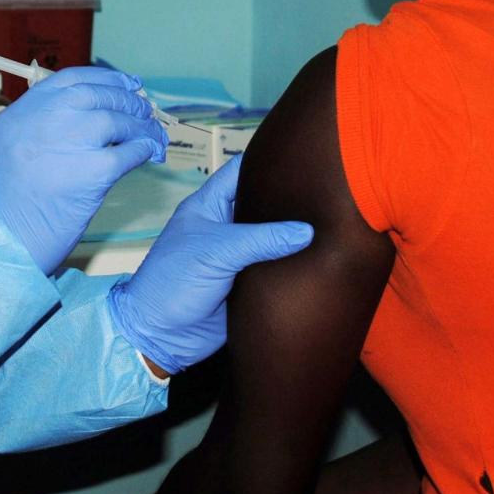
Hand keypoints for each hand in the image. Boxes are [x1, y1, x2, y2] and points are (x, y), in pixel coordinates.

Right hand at [0, 66, 167, 274]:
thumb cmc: (0, 205)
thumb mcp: (6, 149)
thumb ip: (37, 128)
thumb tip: (82, 117)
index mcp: (22, 112)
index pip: (71, 79)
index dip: (104, 79)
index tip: (124, 84)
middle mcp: (44, 119)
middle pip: (97, 95)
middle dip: (126, 100)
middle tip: (144, 109)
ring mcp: (69, 142)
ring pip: (117, 120)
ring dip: (141, 126)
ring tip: (152, 134)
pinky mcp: (92, 172)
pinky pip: (128, 152)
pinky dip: (144, 149)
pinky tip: (150, 153)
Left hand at [108, 155, 313, 373]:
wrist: (162, 335)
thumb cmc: (173, 283)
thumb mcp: (217, 252)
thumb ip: (261, 239)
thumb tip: (306, 231)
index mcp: (209, 206)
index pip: (239, 172)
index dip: (265, 162)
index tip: (301, 158)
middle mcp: (225, 227)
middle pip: (261, 205)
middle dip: (287, 201)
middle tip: (326, 194)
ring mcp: (237, 255)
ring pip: (272, 238)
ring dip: (293, 236)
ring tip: (332, 224)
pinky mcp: (248, 283)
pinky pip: (275, 268)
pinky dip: (292, 265)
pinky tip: (322, 258)